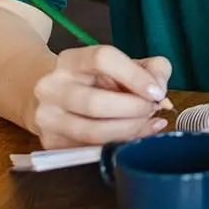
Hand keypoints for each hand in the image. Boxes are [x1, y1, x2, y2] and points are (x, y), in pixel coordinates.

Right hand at [28, 44, 174, 149]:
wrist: (51, 96)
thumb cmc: (95, 79)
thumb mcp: (124, 65)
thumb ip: (152, 69)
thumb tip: (160, 91)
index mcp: (71, 60)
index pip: (102, 59)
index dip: (134, 76)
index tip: (157, 92)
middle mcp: (52, 87)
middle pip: (95, 103)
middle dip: (134, 110)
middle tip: (153, 109)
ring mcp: (48, 117)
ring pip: (92, 132)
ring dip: (129, 130)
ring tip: (149, 122)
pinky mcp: (50, 142)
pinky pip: (91, 149)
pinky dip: (120, 144)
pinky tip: (136, 135)